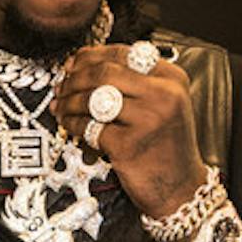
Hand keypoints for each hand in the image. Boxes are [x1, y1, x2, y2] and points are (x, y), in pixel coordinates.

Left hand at [52, 45, 207, 220]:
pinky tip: (70, 125)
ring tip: (60, 106)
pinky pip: (90, 127)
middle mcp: (163, 95)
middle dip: (74, 78)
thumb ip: (136, 83)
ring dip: (69, 101)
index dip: (90, 56)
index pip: (123, 53)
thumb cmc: (168, 148)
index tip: (73, 64)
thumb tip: (87, 67)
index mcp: (172, 79)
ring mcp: (147, 120)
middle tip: (61, 86)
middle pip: (104, 72)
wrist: (181, 189)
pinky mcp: (128, 145)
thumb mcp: (165, 105)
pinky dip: (74, 125)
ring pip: (93, 98)